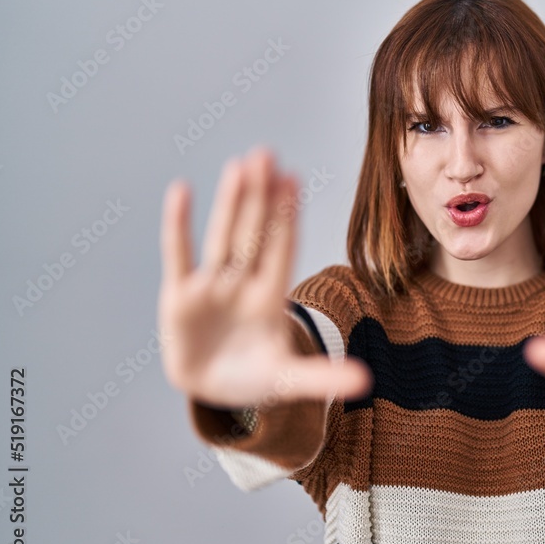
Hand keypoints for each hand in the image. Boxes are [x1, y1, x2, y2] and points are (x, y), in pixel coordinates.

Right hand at [157, 146, 371, 408]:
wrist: (213, 390)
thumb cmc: (255, 377)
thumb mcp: (288, 380)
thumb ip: (323, 378)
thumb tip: (365, 382)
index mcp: (271, 299)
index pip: (282, 250)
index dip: (287, 217)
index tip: (294, 179)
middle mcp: (242, 284)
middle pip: (254, 233)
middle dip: (262, 197)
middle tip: (267, 153)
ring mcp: (211, 288)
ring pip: (223, 238)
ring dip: (230, 203)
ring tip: (240, 166)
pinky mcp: (179, 298)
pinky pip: (178, 256)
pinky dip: (178, 225)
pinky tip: (181, 190)